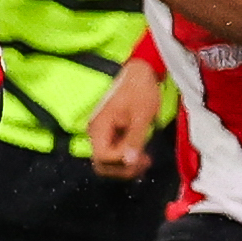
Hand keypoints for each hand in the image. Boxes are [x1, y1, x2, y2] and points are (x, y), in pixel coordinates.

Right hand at [86, 55, 166, 179]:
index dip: (121, 162)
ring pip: (108, 162)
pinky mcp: (110, 132)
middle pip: (102, 165)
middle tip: (144, 162)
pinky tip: (140, 152)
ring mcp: (102, 133)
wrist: (138, 71)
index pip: (103, 158)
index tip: (141, 155)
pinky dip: (126, 157)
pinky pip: (113, 152)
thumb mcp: (141, 116)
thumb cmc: (140, 89)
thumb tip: (129, 162)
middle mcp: (96, 132)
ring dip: (126, 165)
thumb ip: (134, 140)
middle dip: (123, 169)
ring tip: (145, 158)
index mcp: (99, 127)